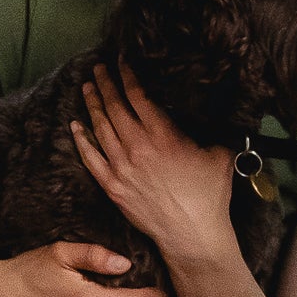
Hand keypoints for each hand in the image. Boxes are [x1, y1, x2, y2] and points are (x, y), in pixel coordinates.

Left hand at [70, 64, 239, 272]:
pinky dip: (81, 140)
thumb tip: (221, 109)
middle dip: (105, 84)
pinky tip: (75, 126)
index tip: (120, 62)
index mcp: (163, 135)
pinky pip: (90, 159)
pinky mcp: (112, 187)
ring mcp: (122, 167)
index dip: (127, 75)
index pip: (138, 96)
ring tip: (87, 88)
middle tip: (98, 69)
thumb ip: (215, 129)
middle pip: (114, 107)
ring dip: (92, 105)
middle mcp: (138, 147)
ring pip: (100, 128)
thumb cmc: (209, 195)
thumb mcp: (219, 153)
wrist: (192, 234)